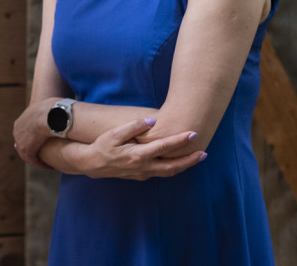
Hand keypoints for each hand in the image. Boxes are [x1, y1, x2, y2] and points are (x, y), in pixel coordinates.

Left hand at [12, 98, 58, 168]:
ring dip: (37, 159)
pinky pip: (33, 160)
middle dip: (31, 150)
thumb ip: (49, 111)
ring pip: (27, 154)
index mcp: (20, 122)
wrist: (49, 115)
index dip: (31, 139)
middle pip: (22, 144)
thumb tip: (59, 109)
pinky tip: (49, 167)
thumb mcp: (47, 107)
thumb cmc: (53, 109)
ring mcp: (20, 142)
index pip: (23, 134)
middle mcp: (17, 132)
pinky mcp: (27, 150)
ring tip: (47, 164)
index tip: (39, 144)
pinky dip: (41, 164)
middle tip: (40, 156)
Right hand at [69, 118, 205, 180]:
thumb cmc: (102, 146)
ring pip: (169, 172)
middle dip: (190, 160)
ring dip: (184, 165)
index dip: (180, 140)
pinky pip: (161, 173)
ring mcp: (143, 173)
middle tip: (204, 153)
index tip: (193, 134)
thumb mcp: (114, 133)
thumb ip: (134, 126)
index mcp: (138, 155)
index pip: (164, 147)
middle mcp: (144, 167)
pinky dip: (173, 167)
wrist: (92, 164)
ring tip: (196, 158)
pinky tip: (179, 161)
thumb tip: (153, 121)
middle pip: (173, 166)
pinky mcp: (141, 176)